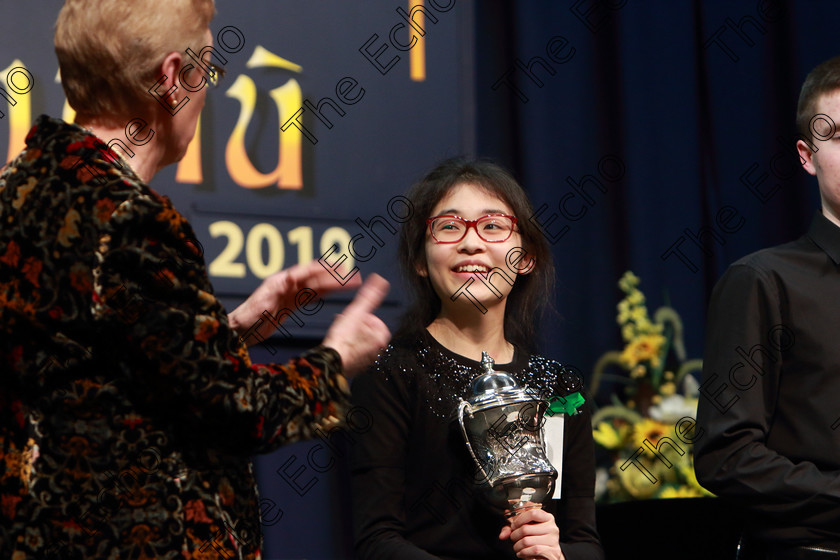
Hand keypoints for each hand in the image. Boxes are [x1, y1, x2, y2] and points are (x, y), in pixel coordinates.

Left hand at [228, 260, 360, 340]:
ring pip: (316, 286)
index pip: (308, 271)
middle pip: (315, 277)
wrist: (240, 331)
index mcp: (281, 281)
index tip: (342, 270)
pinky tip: (333, 292)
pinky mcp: (290, 304)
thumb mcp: (263, 304)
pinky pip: (311, 296)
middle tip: (353, 277)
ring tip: (350, 282)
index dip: (326, 270)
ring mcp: (289, 294)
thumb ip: (278, 290)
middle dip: (335, 276)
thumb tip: (291, 277)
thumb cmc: (248, 319)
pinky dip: (324, 293)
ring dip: (333, 283)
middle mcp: (287, 284)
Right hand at [322, 274, 390, 376]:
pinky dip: (345, 347)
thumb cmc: (342, 340)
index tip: (354, 317)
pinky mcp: (354, 368)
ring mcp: (365, 361)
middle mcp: (376, 352)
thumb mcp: (356, 311)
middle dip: (356, 326)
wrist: (328, 362)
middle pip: (368, 332)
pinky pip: (351, 353)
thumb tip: (380, 281)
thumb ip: (369, 296)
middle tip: (345, 324)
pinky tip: (336, 344)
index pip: (377, 322)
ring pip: (359, 342)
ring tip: (339, 333)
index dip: (364, 317)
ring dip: (351, 335)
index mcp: (380, 339)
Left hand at [499, 506, 564, 559]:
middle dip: (514, 535)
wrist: (550, 555)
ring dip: (517, 546)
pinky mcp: (553, 552)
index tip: (513, 525)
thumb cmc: (537, 540)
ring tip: (517, 547)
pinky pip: (534, 550)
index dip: (519, 519)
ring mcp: (553, 540)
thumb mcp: (525, 531)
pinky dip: (524, 552)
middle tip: (513, 538)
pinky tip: (522, 553)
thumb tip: (502, 535)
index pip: (532, 512)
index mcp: (547, 518)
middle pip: (526, 528)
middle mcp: (552, 528)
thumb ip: (513, 529)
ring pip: (527, 541)